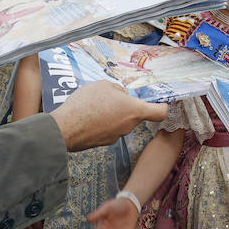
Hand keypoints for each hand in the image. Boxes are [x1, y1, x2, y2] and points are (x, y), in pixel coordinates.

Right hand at [50, 80, 167, 151]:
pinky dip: (100, 122)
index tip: (162, 103)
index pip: (159, 113)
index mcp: (134, 111)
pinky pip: (106, 129)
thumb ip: (117, 90)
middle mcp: (128, 126)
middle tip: (109, 97)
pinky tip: (86, 115)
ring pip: (119, 121)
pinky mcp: (102, 143)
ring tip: (93, 105)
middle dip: (125, 105)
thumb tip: (120, 96)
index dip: (162, 106)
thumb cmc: (87, 104)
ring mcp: (115, 137)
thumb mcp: (104, 85)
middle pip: (134, 114)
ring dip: (111, 114)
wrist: (65, 128)